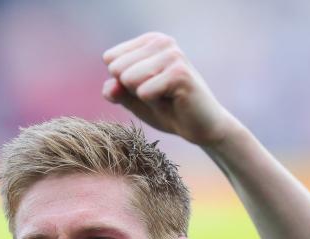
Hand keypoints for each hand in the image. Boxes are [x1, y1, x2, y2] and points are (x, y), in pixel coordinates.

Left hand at [102, 33, 238, 146]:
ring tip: (164, 97)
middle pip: (117, 68)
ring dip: (143, 97)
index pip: (110, 58)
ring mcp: (172, 55)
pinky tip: (173, 101)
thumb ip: (116, 91)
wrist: (200, 127)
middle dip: (132, 90)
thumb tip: (109, 86)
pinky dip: (153, 104)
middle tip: (157, 95)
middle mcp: (162, 41)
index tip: (147, 87)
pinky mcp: (179, 73)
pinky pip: (143, 92)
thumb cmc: (167, 110)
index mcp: (150, 41)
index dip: (122, 83)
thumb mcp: (133, 100)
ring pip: (128, 79)